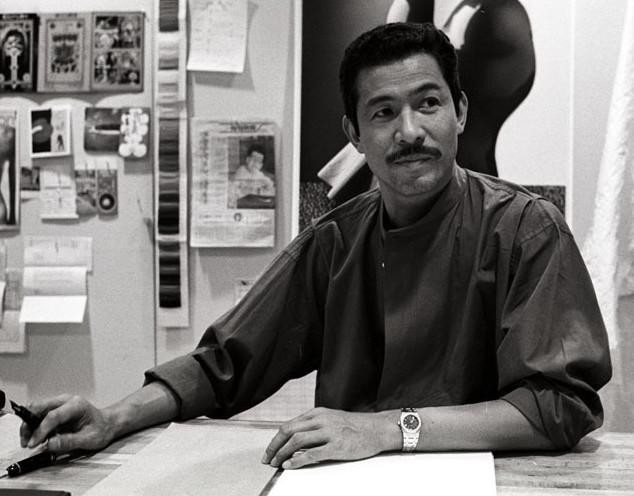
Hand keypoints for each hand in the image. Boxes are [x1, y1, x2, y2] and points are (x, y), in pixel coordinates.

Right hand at [19, 395, 115, 452]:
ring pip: (37, 410)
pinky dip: (34, 426)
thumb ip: (69, 441)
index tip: (34, 443)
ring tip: (29, 442)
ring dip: (29, 425)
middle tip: (26, 442)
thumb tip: (50, 444)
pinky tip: (36, 437)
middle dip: (29, 425)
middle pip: (40, 408)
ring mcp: (60, 404)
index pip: (53, 415)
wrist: (107, 424)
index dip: (41, 430)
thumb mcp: (89, 439)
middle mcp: (67, 401)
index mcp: (77, 405)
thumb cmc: (101, 429)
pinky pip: (40, 415)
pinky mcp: (56, 410)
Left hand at [261, 407, 398, 469]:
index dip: (276, 439)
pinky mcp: (337, 446)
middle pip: (289, 431)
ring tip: (276, 464)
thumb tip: (294, 442)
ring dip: (282, 453)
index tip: (269, 451)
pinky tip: (290, 465)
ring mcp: (329, 432)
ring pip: (297, 440)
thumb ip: (314, 426)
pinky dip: (297, 460)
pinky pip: (312, 453)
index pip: (289, 425)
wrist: (377, 429)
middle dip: (274, 446)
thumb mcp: (332, 419)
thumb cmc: (355, 427)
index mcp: (318, 413)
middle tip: (266, 459)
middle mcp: (321, 420)